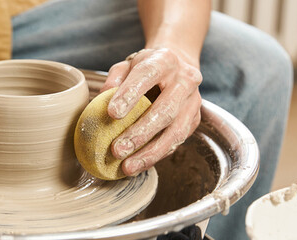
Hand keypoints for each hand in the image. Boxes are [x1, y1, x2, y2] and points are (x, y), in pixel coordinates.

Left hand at [101, 47, 202, 175]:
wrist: (178, 65)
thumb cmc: (147, 67)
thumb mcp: (128, 65)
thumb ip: (115, 78)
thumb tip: (102, 98)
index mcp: (164, 60)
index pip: (147, 76)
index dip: (130, 95)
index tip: (112, 114)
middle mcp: (185, 80)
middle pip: (165, 110)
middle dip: (140, 133)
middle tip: (117, 150)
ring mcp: (193, 102)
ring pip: (175, 132)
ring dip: (150, 153)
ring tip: (128, 166)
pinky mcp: (195, 120)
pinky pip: (177, 142)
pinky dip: (157, 156)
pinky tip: (139, 164)